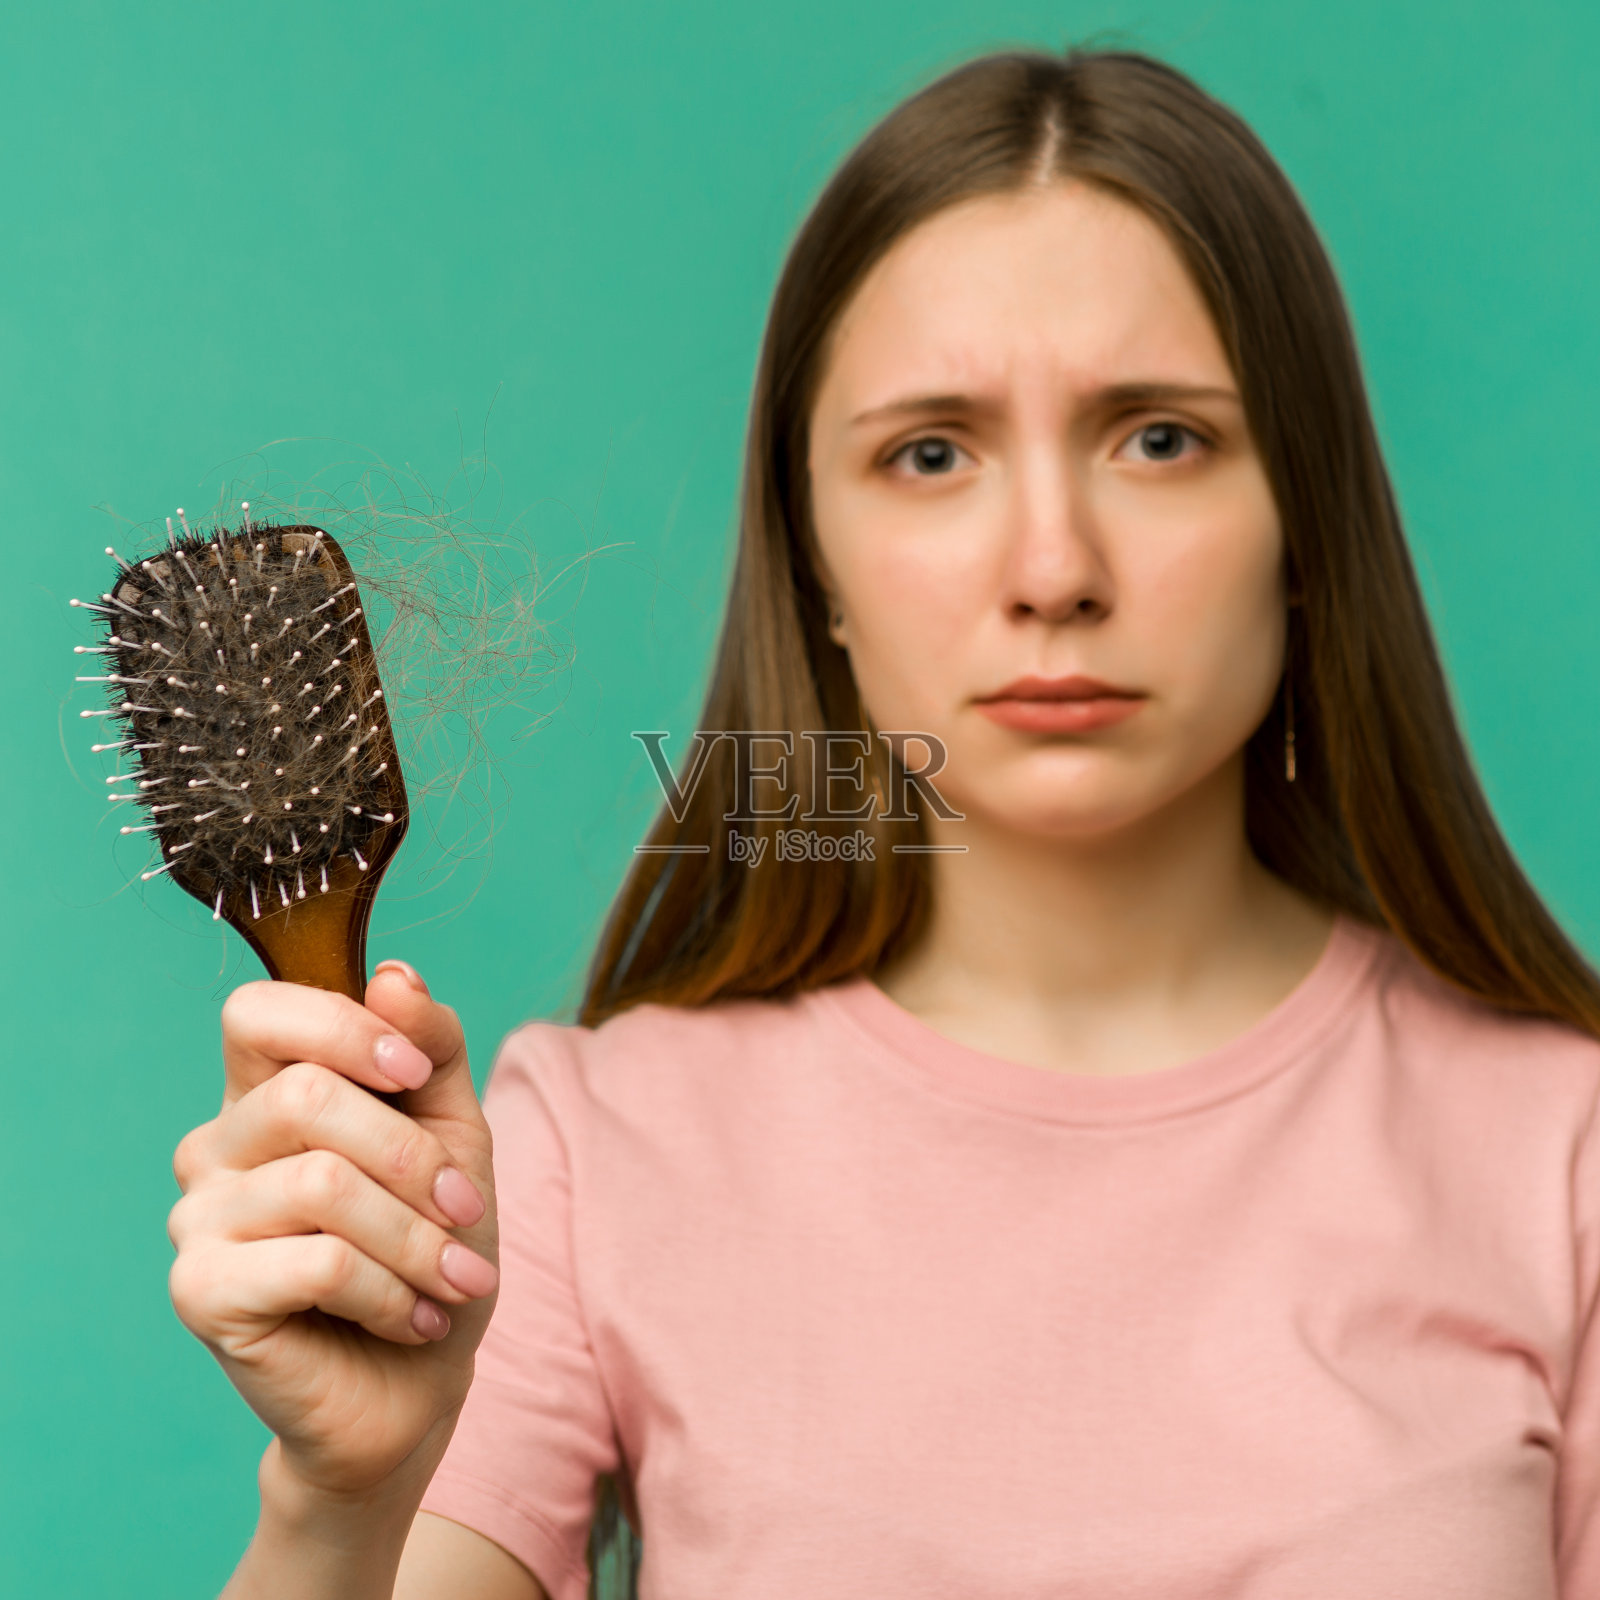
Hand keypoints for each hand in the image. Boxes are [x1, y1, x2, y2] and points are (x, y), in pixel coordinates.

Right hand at [167, 962, 498, 1504]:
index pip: (257, 1011)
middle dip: (414, 1159)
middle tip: (468, 1212)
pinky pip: (316, 1263)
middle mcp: (216, 1146)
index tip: (416, 1074)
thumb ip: (430, 1048)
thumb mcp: (452, 1130)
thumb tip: (394, 977)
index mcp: (266, 1093)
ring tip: (455, 1280)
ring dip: (417, 1238)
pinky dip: (390, 1291)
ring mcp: (197, 1218)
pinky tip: (412, 1318)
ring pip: (322, 1184)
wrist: (416, 1385)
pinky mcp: (200, 1292)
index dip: (344, 1027)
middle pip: (308, 1096)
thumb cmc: (431, 1243)